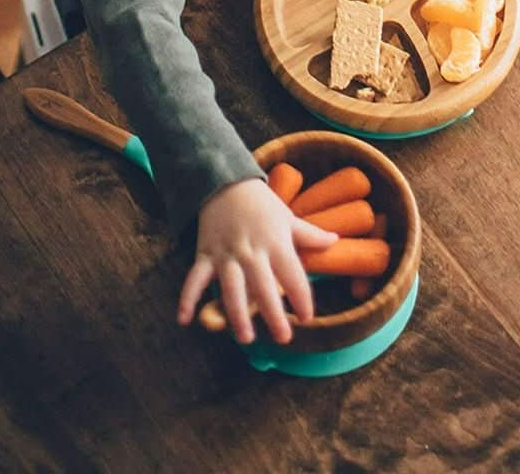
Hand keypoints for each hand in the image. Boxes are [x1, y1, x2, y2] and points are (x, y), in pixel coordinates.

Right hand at [177, 178, 337, 344]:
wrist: (226, 182)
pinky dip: (187, 298)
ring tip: (246, 337)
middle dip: (273, 313)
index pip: (293, 275)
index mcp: (276, 243)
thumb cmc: (261, 204)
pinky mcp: (205, 254)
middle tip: (283, 337)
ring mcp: (227, 254)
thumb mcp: (287, 217)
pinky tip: (184, 319)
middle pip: (264, 286)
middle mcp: (252, 251)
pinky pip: (194, 278)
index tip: (307, 317)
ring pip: (231, 287)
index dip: (302, 297)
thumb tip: (335, 241)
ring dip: (237, 313)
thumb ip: (310, 234)